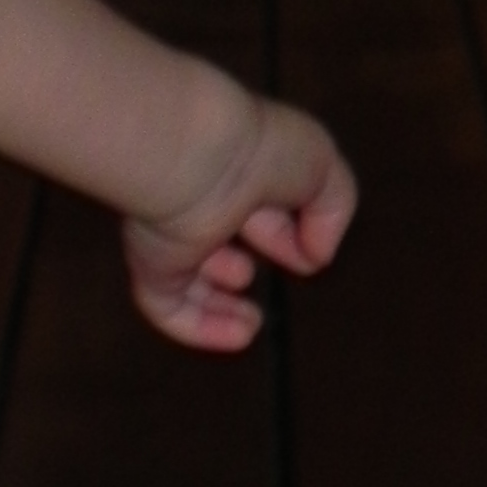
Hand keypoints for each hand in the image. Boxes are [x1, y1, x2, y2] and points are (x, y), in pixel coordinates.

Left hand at [120, 87, 356, 351]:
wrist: (196, 158)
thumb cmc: (262, 150)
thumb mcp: (325, 167)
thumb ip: (333, 208)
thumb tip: (316, 256)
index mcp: (235, 164)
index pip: (256, 200)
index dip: (286, 227)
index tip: (310, 249)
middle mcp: (200, 197)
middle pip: (218, 235)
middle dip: (247, 256)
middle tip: (290, 265)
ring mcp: (171, 231)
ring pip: (187, 274)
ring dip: (219, 303)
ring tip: (253, 320)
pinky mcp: (152, 263)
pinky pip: (166, 304)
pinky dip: (200, 327)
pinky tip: (240, 336)